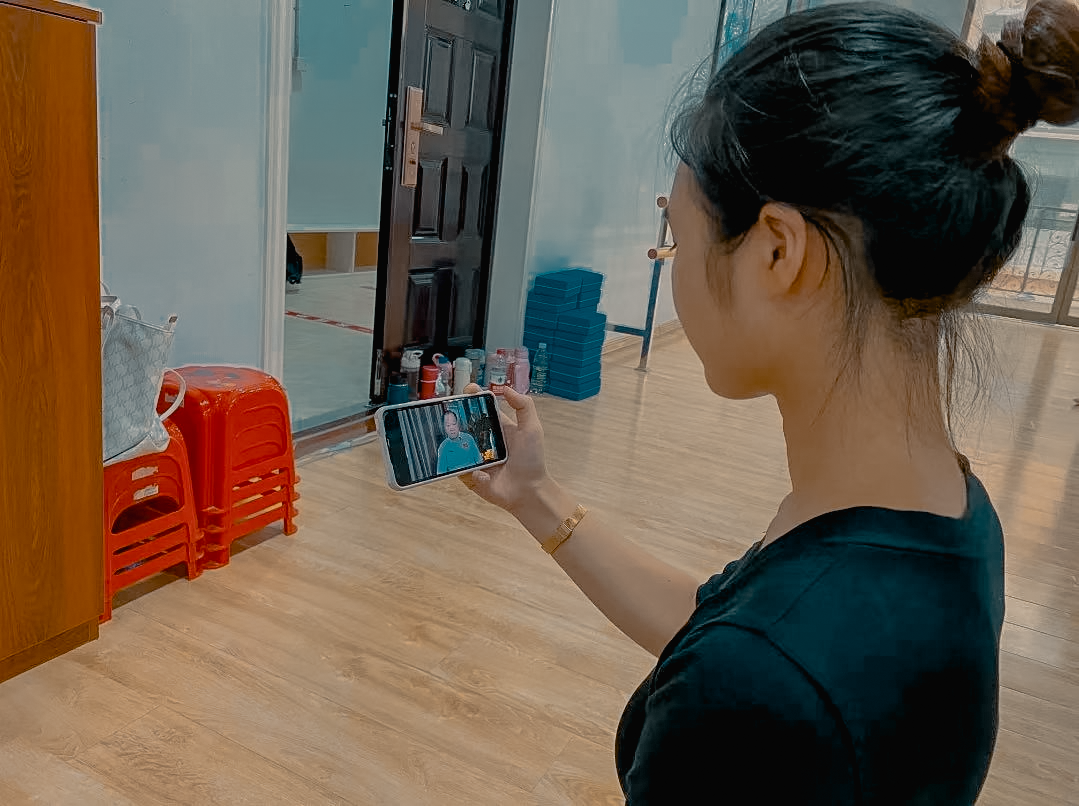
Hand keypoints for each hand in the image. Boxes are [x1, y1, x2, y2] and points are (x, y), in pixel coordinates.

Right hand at [461, 383, 551, 513]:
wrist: (529, 491)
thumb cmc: (532, 460)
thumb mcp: (532, 429)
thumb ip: (524, 406)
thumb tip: (506, 389)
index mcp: (495, 427)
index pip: (479, 408)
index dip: (471, 398)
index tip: (467, 391)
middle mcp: (481, 440)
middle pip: (462, 424)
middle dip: (454, 417)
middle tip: (450, 414)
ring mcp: (473, 457)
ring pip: (454, 445)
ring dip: (452, 442)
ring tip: (452, 439)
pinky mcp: (468, 474)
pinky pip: (457, 468)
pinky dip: (466, 469)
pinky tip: (479, 473)